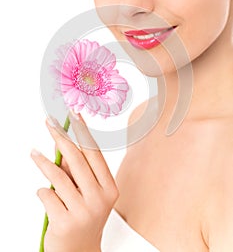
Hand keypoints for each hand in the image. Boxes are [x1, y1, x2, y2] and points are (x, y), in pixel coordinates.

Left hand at [31, 112, 118, 251]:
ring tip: (34, 153)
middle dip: (61, 138)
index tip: (74, 116)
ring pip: (58, 177)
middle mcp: (100, 199)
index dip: (82, 133)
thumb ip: (76, 170)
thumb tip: (62, 143)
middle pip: (77, 160)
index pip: (94, 153)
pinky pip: (48, 195)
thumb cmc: (83, 216)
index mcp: (109, 188)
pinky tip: (46, 195)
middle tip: (50, 124)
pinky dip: (43, 192)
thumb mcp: (85, 192)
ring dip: (43, 162)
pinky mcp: (65, 223)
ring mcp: (83, 212)